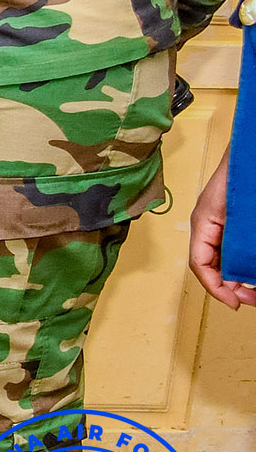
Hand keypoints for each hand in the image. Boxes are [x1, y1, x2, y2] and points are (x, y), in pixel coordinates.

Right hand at [189, 156, 254, 307]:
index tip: (234, 303)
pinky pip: (231, 245)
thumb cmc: (244, 171)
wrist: (251, 148)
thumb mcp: (235, 215)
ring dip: (237, 275)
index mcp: (203, 222)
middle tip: (251, 298)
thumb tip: (239, 272)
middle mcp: (208, 223)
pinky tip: (253, 267)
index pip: (200, 264)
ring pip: (222, 256)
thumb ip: (237, 244)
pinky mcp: (234, 219)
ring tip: (254, 287)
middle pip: (212, 264)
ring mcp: (221, 220)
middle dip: (230, 286)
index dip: (216, 288)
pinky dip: (242, 260)